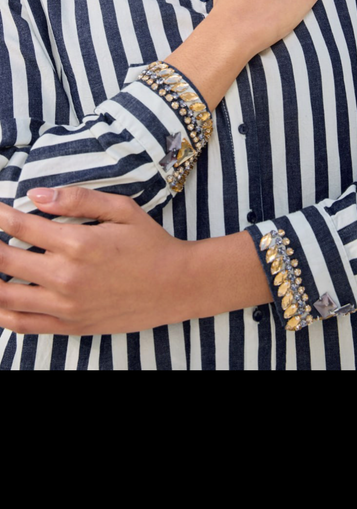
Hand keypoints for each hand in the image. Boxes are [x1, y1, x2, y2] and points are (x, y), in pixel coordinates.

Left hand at [0, 187, 188, 335]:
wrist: (176, 286)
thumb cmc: (150, 243)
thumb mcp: (121, 209)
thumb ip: (78, 198)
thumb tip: (36, 194)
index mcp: (78, 243)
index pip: (20, 226)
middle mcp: (66, 277)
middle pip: (4, 261)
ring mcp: (66, 306)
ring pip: (5, 298)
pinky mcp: (70, 326)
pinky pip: (23, 325)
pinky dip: (3, 314)